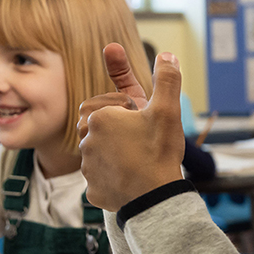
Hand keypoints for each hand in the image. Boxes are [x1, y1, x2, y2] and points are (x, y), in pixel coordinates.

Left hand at [78, 44, 185, 211]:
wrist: (155, 198)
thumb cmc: (159, 152)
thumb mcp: (167, 110)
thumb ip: (166, 80)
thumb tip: (167, 56)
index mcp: (100, 117)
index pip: (109, 105)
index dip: (128, 110)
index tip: (142, 120)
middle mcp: (87, 141)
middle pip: (100, 128)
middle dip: (116, 130)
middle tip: (138, 138)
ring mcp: (88, 168)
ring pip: (99, 153)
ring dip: (113, 152)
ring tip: (137, 160)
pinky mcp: (92, 190)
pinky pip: (100, 179)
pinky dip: (113, 177)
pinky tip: (130, 179)